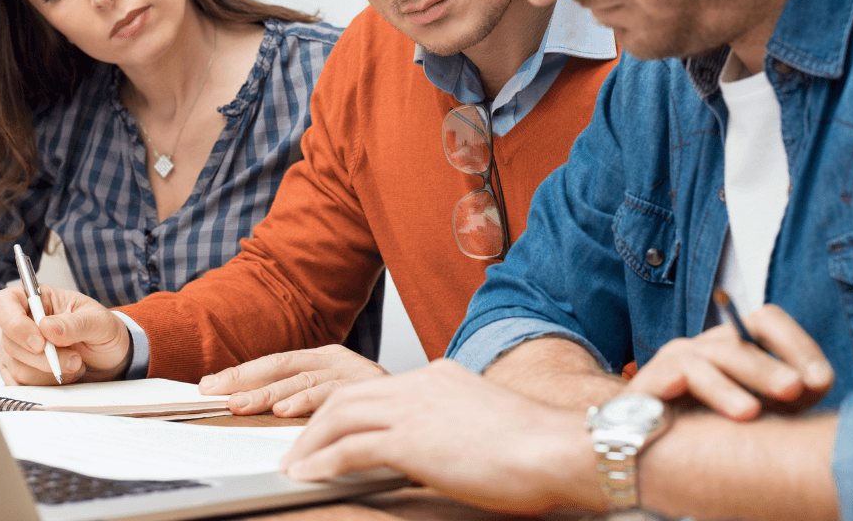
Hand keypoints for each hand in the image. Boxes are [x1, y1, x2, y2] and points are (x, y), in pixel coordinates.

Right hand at [0, 285, 130, 384]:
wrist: (110, 357)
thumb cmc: (102, 331)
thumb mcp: (99, 322)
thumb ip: (75, 323)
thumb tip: (47, 327)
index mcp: (36, 298)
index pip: (3, 305)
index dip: (15, 325)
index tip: (40, 343)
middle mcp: (21, 322)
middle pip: (10, 343)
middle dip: (45, 358)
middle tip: (75, 358)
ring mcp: (16, 348)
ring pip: (17, 368)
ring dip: (50, 372)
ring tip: (74, 362)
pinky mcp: (19, 371)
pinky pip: (21, 385)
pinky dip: (46, 385)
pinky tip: (63, 375)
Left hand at [198, 345, 388, 416]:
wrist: (444, 415)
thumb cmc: (389, 414)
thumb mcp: (345, 402)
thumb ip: (313, 402)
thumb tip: (270, 411)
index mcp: (331, 361)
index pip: (278, 365)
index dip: (243, 373)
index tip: (210, 385)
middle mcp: (341, 362)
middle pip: (284, 366)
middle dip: (246, 380)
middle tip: (215, 393)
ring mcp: (357, 374)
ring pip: (304, 380)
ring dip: (269, 395)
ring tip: (242, 406)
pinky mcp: (375, 391)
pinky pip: (334, 396)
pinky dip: (307, 404)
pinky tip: (287, 413)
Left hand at [281, 359, 603, 513]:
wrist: (558, 448)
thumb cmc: (537, 448)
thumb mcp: (485, 424)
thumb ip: (455, 427)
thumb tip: (441, 451)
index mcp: (440, 375)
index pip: (378, 388)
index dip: (346, 410)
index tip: (330, 429)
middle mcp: (421, 383)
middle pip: (347, 395)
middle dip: (315, 422)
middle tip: (298, 448)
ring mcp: (414, 408)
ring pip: (340, 415)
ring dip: (310, 442)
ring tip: (294, 465)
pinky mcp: (411, 439)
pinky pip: (350, 447)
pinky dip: (322, 461)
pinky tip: (308, 476)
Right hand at [624, 303, 833, 419]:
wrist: (645, 450)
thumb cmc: (709, 432)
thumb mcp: (761, 414)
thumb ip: (791, 396)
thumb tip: (819, 380)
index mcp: (735, 349)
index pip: (767, 322)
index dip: (798, 344)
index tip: (823, 381)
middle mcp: (707, 347)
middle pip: (744, 336)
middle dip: (774, 363)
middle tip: (798, 389)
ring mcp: (677, 358)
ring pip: (716, 354)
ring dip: (743, 377)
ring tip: (755, 412)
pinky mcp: (652, 378)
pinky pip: (681, 371)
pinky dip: (708, 386)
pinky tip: (728, 407)